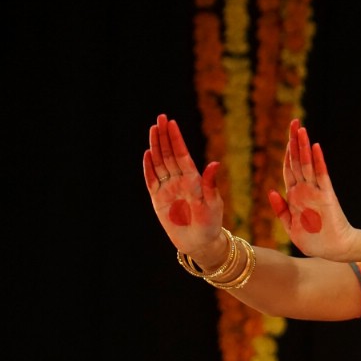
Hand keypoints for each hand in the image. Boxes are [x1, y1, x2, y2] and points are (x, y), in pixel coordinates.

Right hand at [143, 113, 225, 260]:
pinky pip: (151, 180)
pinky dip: (148, 168)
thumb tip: (214, 164)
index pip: (182, 153)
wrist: (200, 242)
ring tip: (152, 129)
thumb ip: (210, 183)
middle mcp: (179, 180)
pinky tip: (147, 153)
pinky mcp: (158, 199)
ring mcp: (167, 188)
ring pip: (159, 163)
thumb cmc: (211, 222)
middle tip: (159, 118)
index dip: (176, 138)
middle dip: (164, 136)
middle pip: (168, 154)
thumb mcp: (213, 202)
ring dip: (155, 146)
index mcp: (193, 178)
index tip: (171, 122)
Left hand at [268, 120, 356, 260]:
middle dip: (295, 142)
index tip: (287, 137)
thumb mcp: (290, 226)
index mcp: (295, 196)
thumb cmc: (314, 241)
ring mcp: (316, 192)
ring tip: (301, 128)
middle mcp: (305, 190)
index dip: (287, 153)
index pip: (289, 169)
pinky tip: (315, 147)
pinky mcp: (327, 196)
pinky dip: (318, 161)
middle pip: (297, 161)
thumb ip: (281, 210)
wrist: (333, 251)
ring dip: (303, 146)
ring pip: (307, 164)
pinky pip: (321, 176)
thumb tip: (272, 191)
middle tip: (294, 122)